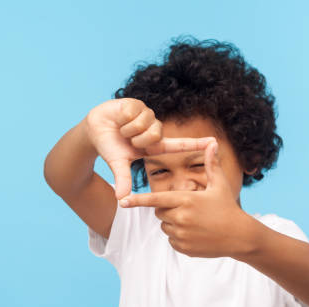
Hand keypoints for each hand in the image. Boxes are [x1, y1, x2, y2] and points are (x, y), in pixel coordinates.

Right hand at [85, 98, 216, 199]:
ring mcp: (147, 116)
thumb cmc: (109, 147)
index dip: (196, 144)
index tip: (214, 143)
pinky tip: (119, 118)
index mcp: (154, 145)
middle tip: (128, 139)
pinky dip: (124, 118)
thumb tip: (120, 199)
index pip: (179, 144)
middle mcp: (154, 130)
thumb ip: (123, 179)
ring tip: (122, 128)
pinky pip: (136, 112)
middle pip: (156, 134)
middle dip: (138, 138)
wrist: (94, 130)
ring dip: (130, 129)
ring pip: (146, 123)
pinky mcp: (138, 104)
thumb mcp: (118, 163)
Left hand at [120, 140, 249, 257]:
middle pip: (159, 212)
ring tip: (195, 222)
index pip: (155, 200)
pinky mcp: (183, 248)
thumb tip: (213, 144)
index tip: (122, 201)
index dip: (138, 200)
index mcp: (186, 200)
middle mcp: (180, 218)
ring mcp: (181, 235)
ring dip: (173, 224)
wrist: (240, 236)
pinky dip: (179, 238)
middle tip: (188, 209)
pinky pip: (172, 241)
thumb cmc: (228, 208)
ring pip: (165, 227)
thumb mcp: (219, 185)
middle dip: (168, 210)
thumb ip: (211, 165)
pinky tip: (196, 235)